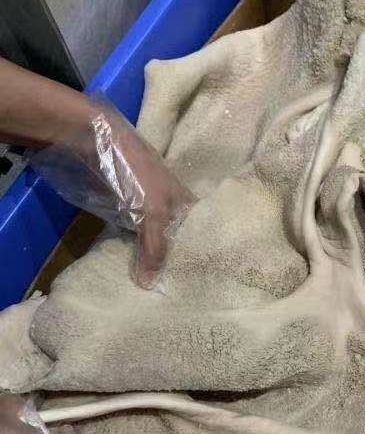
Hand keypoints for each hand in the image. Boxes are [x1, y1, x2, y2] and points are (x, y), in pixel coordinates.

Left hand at [30, 101, 196, 288]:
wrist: (99, 143)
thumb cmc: (138, 176)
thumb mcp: (154, 214)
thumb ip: (155, 249)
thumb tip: (149, 285)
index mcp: (186, 204)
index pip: (197, 236)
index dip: (196, 256)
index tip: (194, 281)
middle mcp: (169, 207)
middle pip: (173, 240)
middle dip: (171, 262)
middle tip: (171, 290)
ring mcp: (145, 209)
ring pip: (151, 239)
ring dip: (148, 259)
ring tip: (152, 286)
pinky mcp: (123, 211)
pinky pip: (130, 236)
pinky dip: (130, 250)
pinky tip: (131, 269)